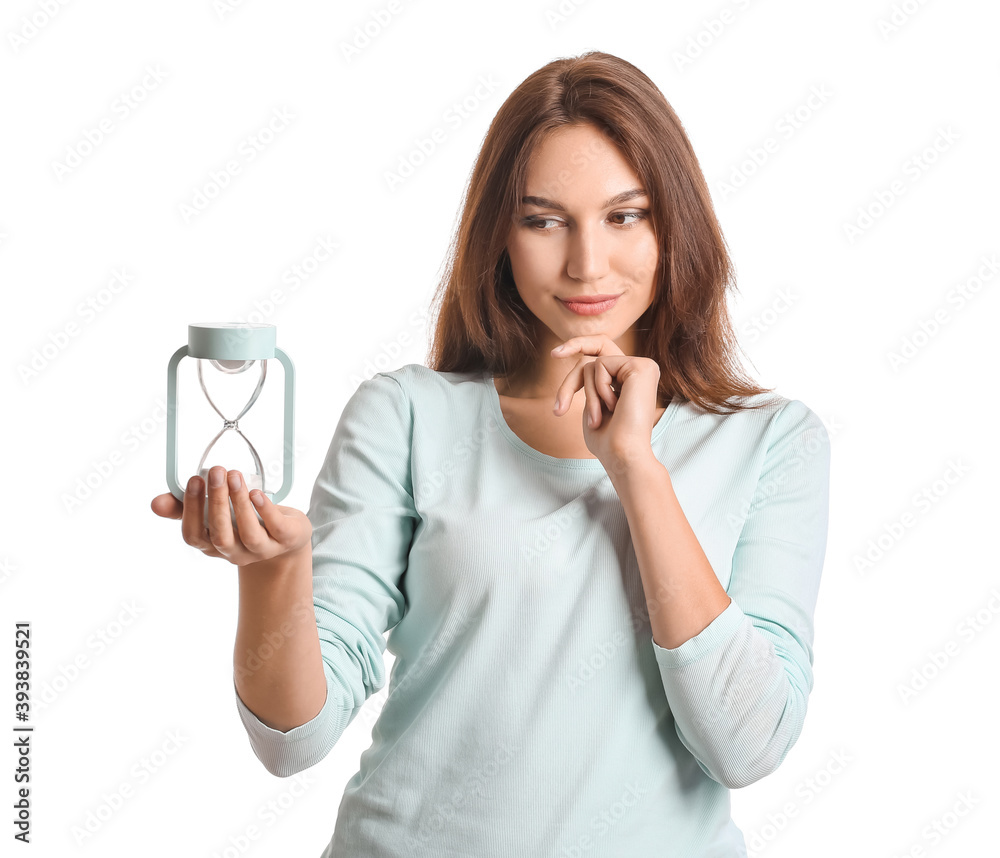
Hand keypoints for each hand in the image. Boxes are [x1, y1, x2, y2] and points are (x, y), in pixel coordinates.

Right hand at [150, 466, 311, 568]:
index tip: (194, 479)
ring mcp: (261, 550)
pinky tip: (257, 493)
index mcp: (212, 545)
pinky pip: (275, 528)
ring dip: (239, 502)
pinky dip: (265, 510)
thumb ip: (186, 506)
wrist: (285, 534)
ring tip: (235, 476)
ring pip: (248, 532)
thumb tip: (155, 503)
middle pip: (220, 534)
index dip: (191, 510)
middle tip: (216, 471)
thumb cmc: (243, 518)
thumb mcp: (214, 512)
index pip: (194, 535)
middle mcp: (234, 552)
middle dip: (216, 502)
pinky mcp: (285, 540)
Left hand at [551, 335, 660, 468]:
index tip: (554, 354)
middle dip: (571, 371)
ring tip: (598, 418)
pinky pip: (601, 364)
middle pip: (594, 354)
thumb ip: (593, 386)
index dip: (579, 345)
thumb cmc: (607, 441)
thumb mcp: (594, 407)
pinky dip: (598, 389)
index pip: (602, 352)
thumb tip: (585, 365)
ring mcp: (643, 366)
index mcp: (631, 379)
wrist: (622, 454)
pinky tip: (613, 407)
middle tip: (556, 391)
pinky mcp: (641, 366)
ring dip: (587, 394)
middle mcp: (640, 369)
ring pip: (593, 363)